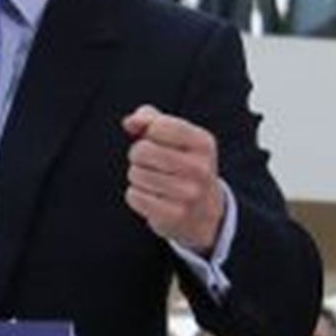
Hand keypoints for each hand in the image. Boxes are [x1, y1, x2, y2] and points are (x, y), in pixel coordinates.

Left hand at [124, 106, 224, 252]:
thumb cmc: (183, 164)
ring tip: (153, 181)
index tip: (157, 140)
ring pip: (135, 174)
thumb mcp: (176, 137)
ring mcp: (189, 193)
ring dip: (137, 176)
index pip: (158, 126)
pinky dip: (136, 196)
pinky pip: (134, 196)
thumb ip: (151, 119)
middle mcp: (200, 168)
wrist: (205, 212)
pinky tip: (152, 197)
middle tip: (150, 162)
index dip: (148, 132)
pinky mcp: (174, 215)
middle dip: (137, 155)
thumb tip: (130, 122)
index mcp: (203, 143)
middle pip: (142, 150)